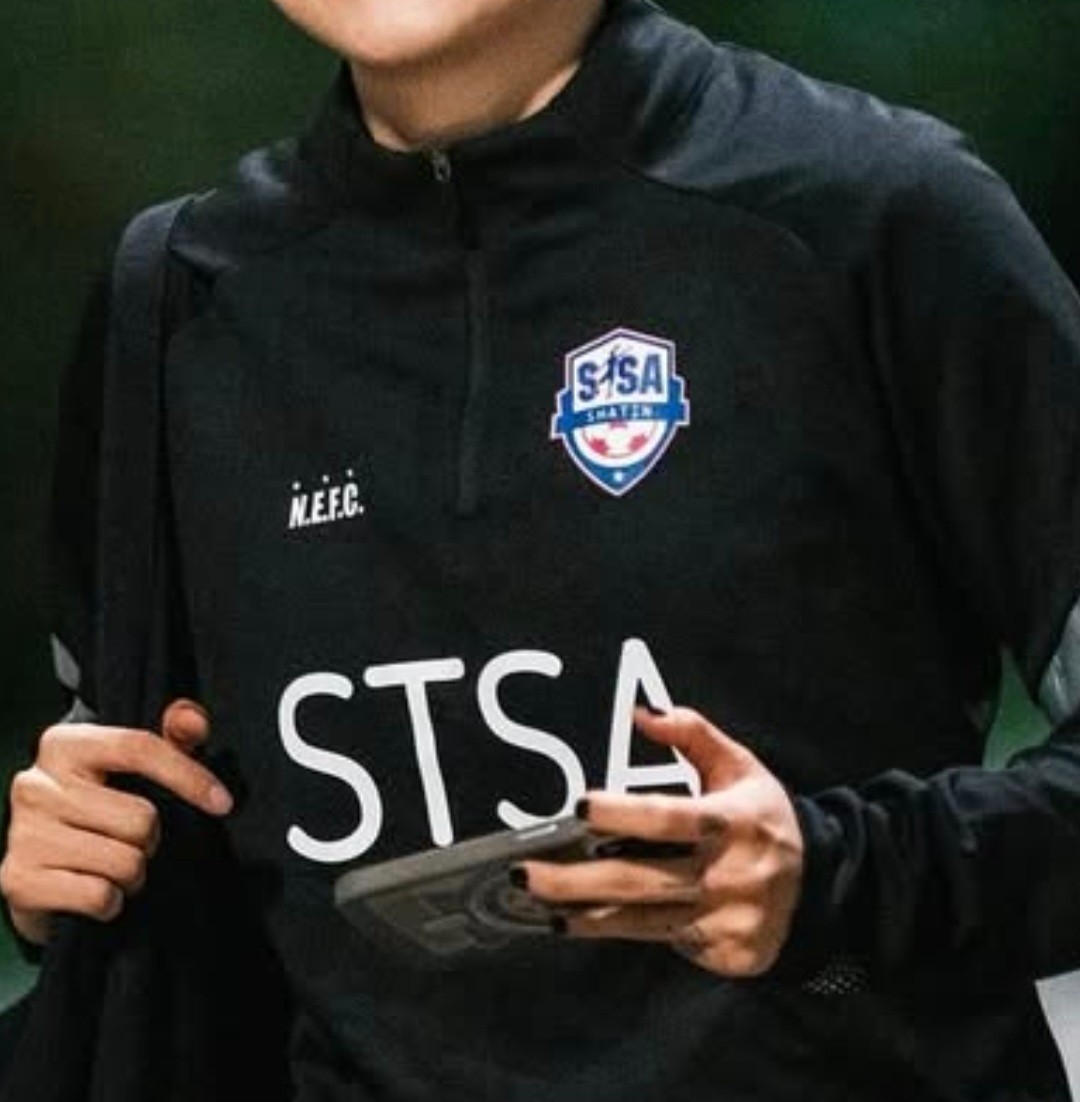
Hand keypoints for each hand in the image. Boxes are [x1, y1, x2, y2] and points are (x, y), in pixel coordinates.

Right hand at [0, 699, 230, 945]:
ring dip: (134, 875)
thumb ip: (173, 737)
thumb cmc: (99, 811)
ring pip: (125, 861)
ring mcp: (21, 832)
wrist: (39, 873)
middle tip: (133, 843)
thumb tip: (194, 720)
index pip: (140, 748)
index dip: (189, 776)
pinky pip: (99, 896)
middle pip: (140, 818)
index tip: (223, 803)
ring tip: (114, 867)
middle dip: (151, 840)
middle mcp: (35, 782)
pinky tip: (97, 893)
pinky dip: (110, 902)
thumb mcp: (134, 768)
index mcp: (64, 743)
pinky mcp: (16, 880)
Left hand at [520, 707, 803, 976]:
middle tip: (523, 873)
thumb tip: (641, 714)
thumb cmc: (766, 818)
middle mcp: (726, 874)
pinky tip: (575, 923)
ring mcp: (723, 919)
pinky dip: (613, 932)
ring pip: (640, 920)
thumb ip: (692, 734)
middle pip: (639, 879)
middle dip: (575, 879)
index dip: (622, 813)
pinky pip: (658, 940)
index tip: (579, 807)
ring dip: (583, 913)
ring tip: (536, 903)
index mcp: (730, 822)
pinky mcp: (722, 952)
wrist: (822, 886)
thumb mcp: (740, 767)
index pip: (668, 818)